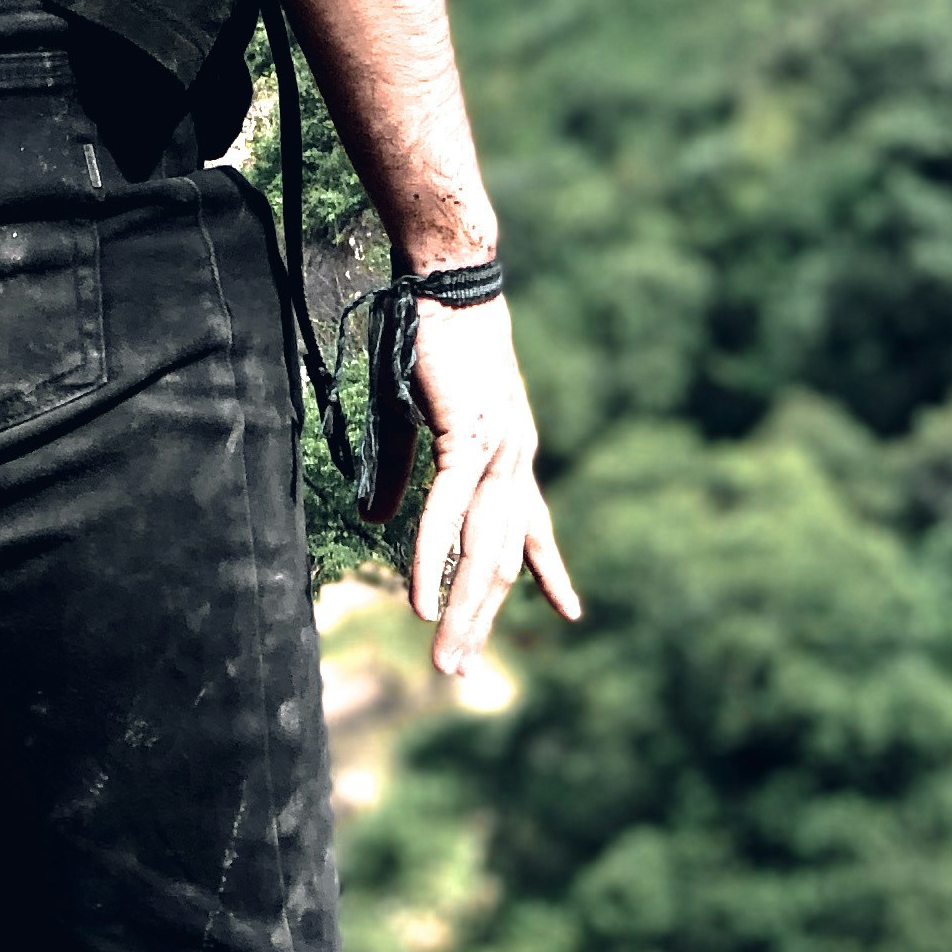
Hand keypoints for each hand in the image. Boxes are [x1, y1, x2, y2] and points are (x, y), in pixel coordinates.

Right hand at [408, 296, 580, 681]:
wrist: (448, 279)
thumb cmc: (431, 340)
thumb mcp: (416, 418)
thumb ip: (402, 473)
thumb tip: (382, 520)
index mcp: (511, 454)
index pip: (534, 527)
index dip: (550, 571)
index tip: (570, 612)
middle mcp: (515, 460)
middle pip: (502, 558)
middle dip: (482, 619)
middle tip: (459, 672)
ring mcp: (497, 452)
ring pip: (480, 548)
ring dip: (461, 610)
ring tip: (444, 658)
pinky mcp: (467, 436)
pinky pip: (446, 512)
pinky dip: (433, 559)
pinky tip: (421, 599)